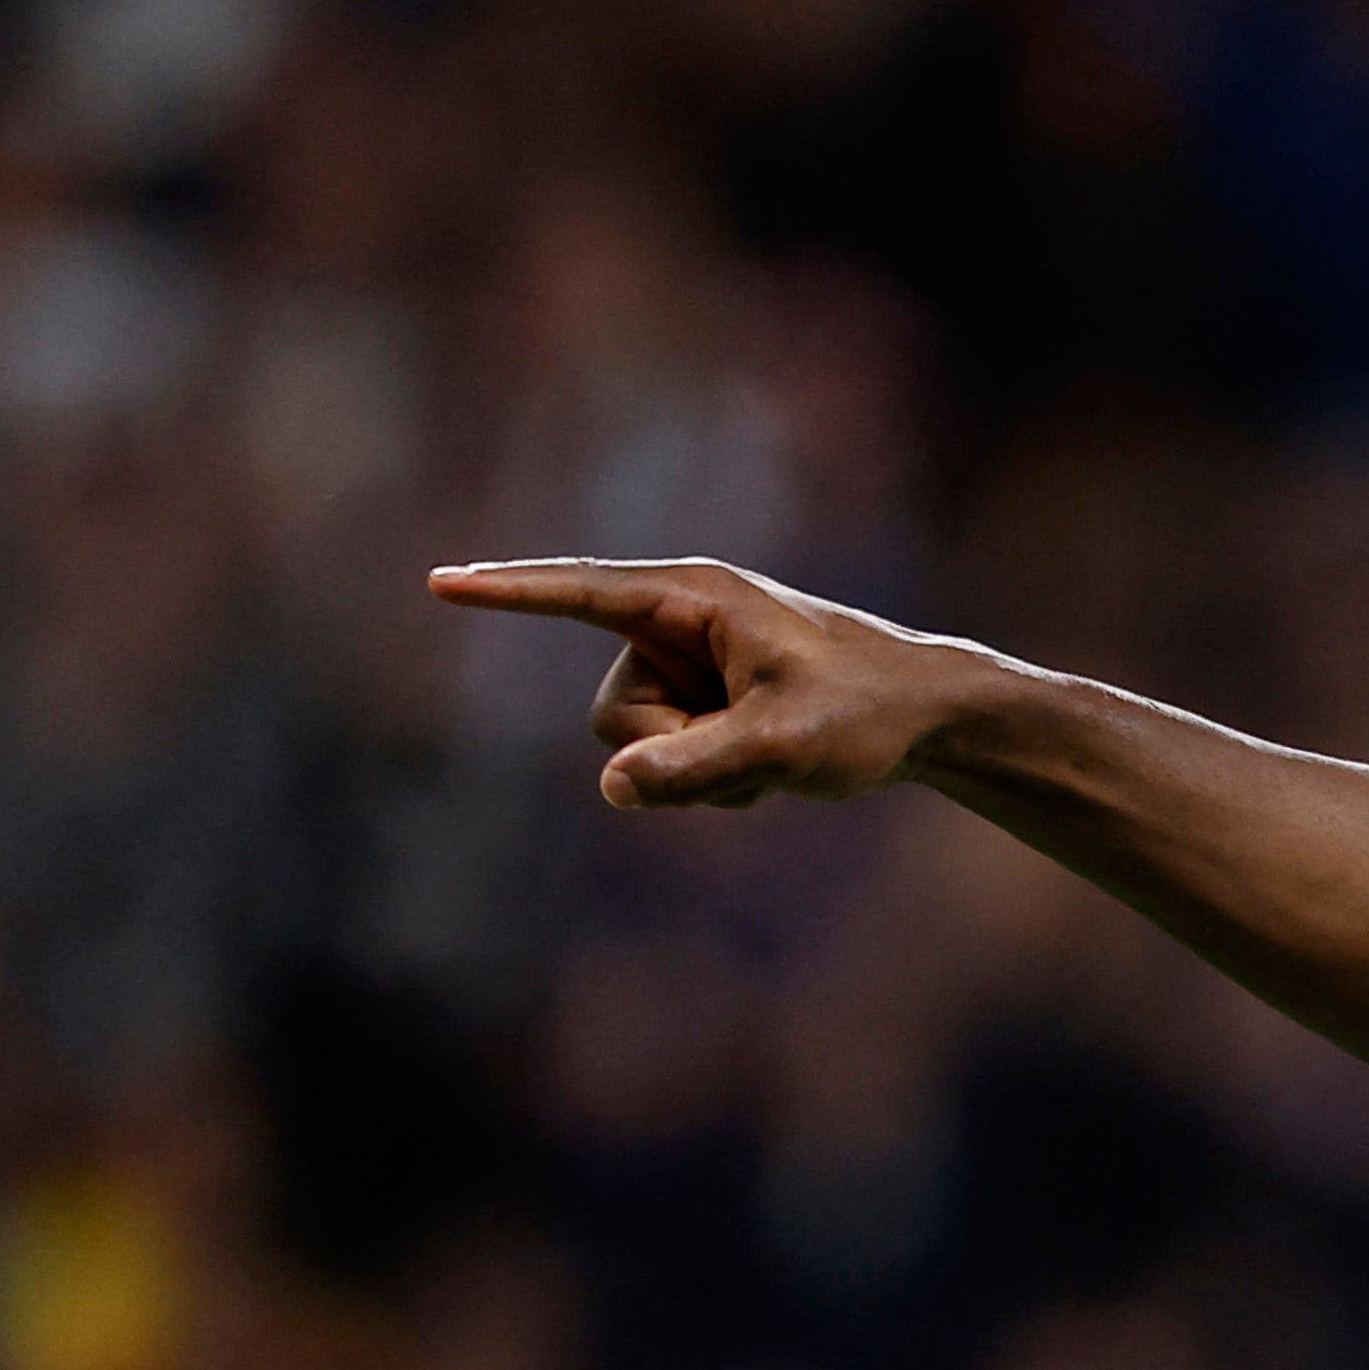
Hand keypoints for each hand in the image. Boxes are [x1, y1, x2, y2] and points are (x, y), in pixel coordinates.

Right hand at [428, 557, 976, 810]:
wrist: (927, 717)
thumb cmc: (865, 712)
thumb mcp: (784, 744)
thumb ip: (697, 765)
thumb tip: (615, 786)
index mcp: (694, 598)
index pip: (581, 593)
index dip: (508, 593)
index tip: (440, 583)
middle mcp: (679, 621)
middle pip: (611, 714)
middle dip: (671, 751)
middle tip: (755, 747)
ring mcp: (687, 663)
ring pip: (636, 744)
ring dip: (699, 771)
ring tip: (771, 754)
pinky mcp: (699, 699)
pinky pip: (666, 758)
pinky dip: (714, 778)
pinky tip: (770, 762)